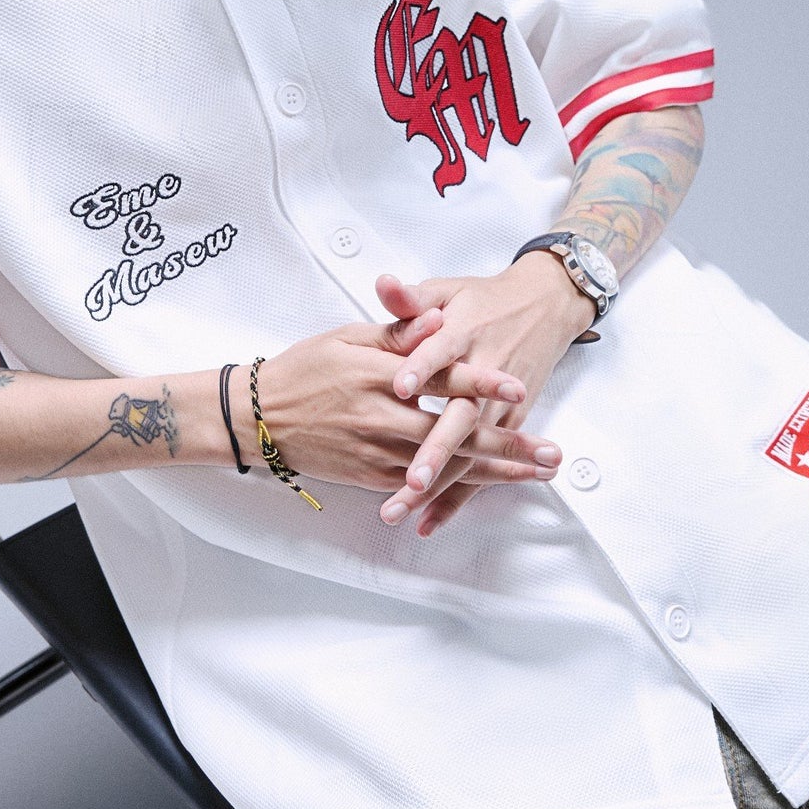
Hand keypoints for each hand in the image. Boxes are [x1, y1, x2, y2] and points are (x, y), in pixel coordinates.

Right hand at [250, 309, 560, 499]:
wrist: (257, 418)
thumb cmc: (304, 369)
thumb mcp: (347, 336)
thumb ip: (397, 331)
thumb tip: (438, 318)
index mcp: (379, 374)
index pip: (440, 378)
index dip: (482, 384)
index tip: (519, 387)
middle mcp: (381, 416)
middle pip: (456, 434)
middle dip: (508, 445)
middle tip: (550, 452)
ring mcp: (377, 451)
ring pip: (445, 466)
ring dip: (495, 472)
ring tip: (535, 473)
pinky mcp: (370, 476)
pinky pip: (421, 486)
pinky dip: (457, 490)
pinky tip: (488, 489)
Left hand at [373, 256, 595, 534]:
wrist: (544, 306)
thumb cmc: (484, 301)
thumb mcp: (447, 291)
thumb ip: (412, 299)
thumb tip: (385, 285)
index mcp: (463, 336)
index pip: (442, 353)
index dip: (422, 368)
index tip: (400, 385)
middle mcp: (484, 375)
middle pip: (459, 418)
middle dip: (436, 451)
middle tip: (410, 478)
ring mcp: (498, 405)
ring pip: (469, 450)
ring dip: (440, 483)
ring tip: (406, 505)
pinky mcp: (506, 423)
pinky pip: (480, 466)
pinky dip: (457, 496)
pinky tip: (430, 521)